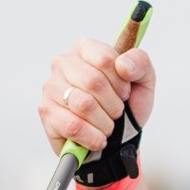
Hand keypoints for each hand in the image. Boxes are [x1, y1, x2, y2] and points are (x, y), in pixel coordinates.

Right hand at [39, 39, 154, 155]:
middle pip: (93, 82)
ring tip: (107, 126)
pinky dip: (93, 137)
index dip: (121, 83)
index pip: (105, 59)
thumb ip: (140, 63)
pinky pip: (73, 126)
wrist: (117, 140)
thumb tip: (123, 65)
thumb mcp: (144, 81)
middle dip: (113, 105)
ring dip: (105, 123)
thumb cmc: (127, 106)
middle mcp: (63, 63)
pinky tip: (98, 139)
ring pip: (83, 105)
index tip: (125, 94)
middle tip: (117, 113)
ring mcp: (51, 87)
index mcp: (86, 48)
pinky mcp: (46, 111)